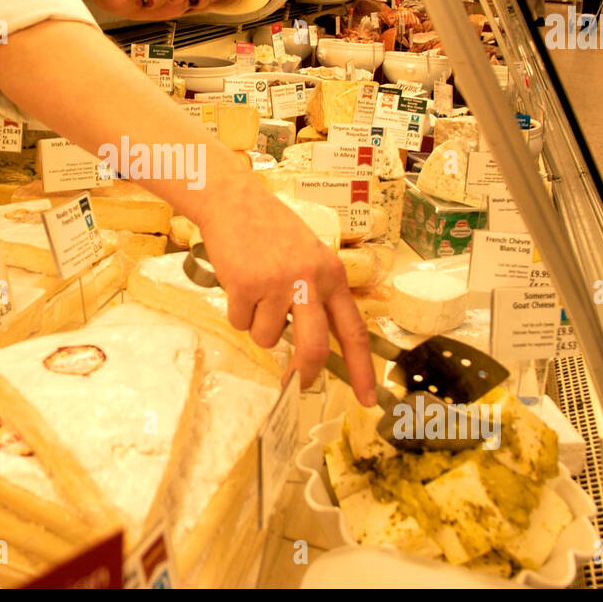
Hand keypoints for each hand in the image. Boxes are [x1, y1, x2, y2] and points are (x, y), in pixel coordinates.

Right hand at [196, 176, 375, 405]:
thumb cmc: (271, 231)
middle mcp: (310, 281)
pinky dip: (237, 312)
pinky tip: (238, 283)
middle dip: (303, 373)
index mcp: (332, 276)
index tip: (368, 400)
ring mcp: (277, 283)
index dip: (362, 369)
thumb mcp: (308, 258)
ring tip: (254, 294)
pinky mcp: (246, 285)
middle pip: (312, 348)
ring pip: (268, 338)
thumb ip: (316, 295)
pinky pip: (240, 322)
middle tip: (295, 382)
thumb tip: (311, 345)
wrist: (234, 201)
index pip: (354, 331)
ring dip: (257, 326)